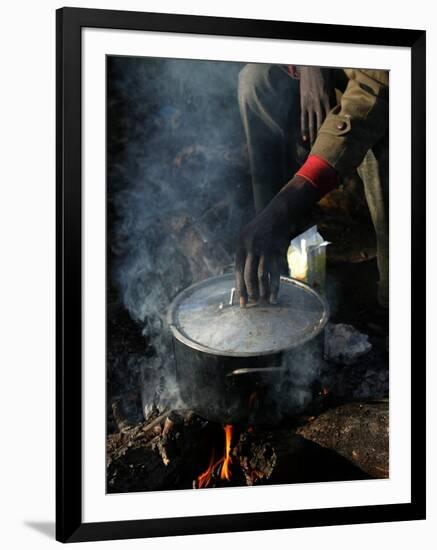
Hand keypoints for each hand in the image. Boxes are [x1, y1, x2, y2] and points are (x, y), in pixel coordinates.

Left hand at [235, 176, 319, 305]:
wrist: (277, 214)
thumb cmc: (260, 228)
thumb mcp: (245, 237)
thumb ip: (243, 255)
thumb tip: (240, 277)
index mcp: (240, 245)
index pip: (238, 271)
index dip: (240, 288)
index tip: (241, 301)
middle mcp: (250, 248)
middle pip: (248, 276)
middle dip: (250, 292)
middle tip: (252, 303)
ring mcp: (264, 250)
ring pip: (261, 276)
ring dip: (262, 290)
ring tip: (263, 301)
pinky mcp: (276, 252)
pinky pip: (275, 273)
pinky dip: (274, 286)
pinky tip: (273, 296)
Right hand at [298, 66, 335, 144]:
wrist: (312, 68)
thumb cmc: (325, 77)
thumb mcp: (332, 87)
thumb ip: (334, 99)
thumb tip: (339, 110)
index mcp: (327, 100)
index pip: (330, 119)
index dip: (331, 130)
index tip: (333, 140)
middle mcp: (318, 104)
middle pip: (321, 124)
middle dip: (321, 137)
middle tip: (323, 149)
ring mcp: (310, 105)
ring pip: (312, 124)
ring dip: (312, 137)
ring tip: (313, 147)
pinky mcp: (303, 104)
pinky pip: (303, 119)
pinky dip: (304, 129)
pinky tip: (305, 138)